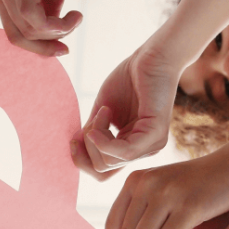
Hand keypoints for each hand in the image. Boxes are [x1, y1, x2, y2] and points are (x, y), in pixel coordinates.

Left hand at [0, 0, 89, 56]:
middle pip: (21, 35)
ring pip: (30, 29)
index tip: (63, 49)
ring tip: (76, 18)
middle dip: (49, 43)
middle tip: (72, 33)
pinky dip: (57, 25)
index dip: (38, 48)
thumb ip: (45, 15)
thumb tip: (49, 43)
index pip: (14, 33)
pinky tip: (75, 15)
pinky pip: (33, 17)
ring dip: (60, 31)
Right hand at [71, 47, 179, 176]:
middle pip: (102, 169)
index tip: (74, 137)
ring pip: (109, 162)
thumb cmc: (128, 79)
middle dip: (87, 145)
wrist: (152, 56)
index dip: (82, 160)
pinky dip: (104, 140)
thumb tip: (72, 150)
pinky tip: (100, 119)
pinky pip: (124, 152)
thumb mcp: (101, 112)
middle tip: (96, 115)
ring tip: (104, 110)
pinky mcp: (155, 135)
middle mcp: (142, 151)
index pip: (102, 172)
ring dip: (96, 135)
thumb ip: (91, 134)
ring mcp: (151, 146)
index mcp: (131, 147)